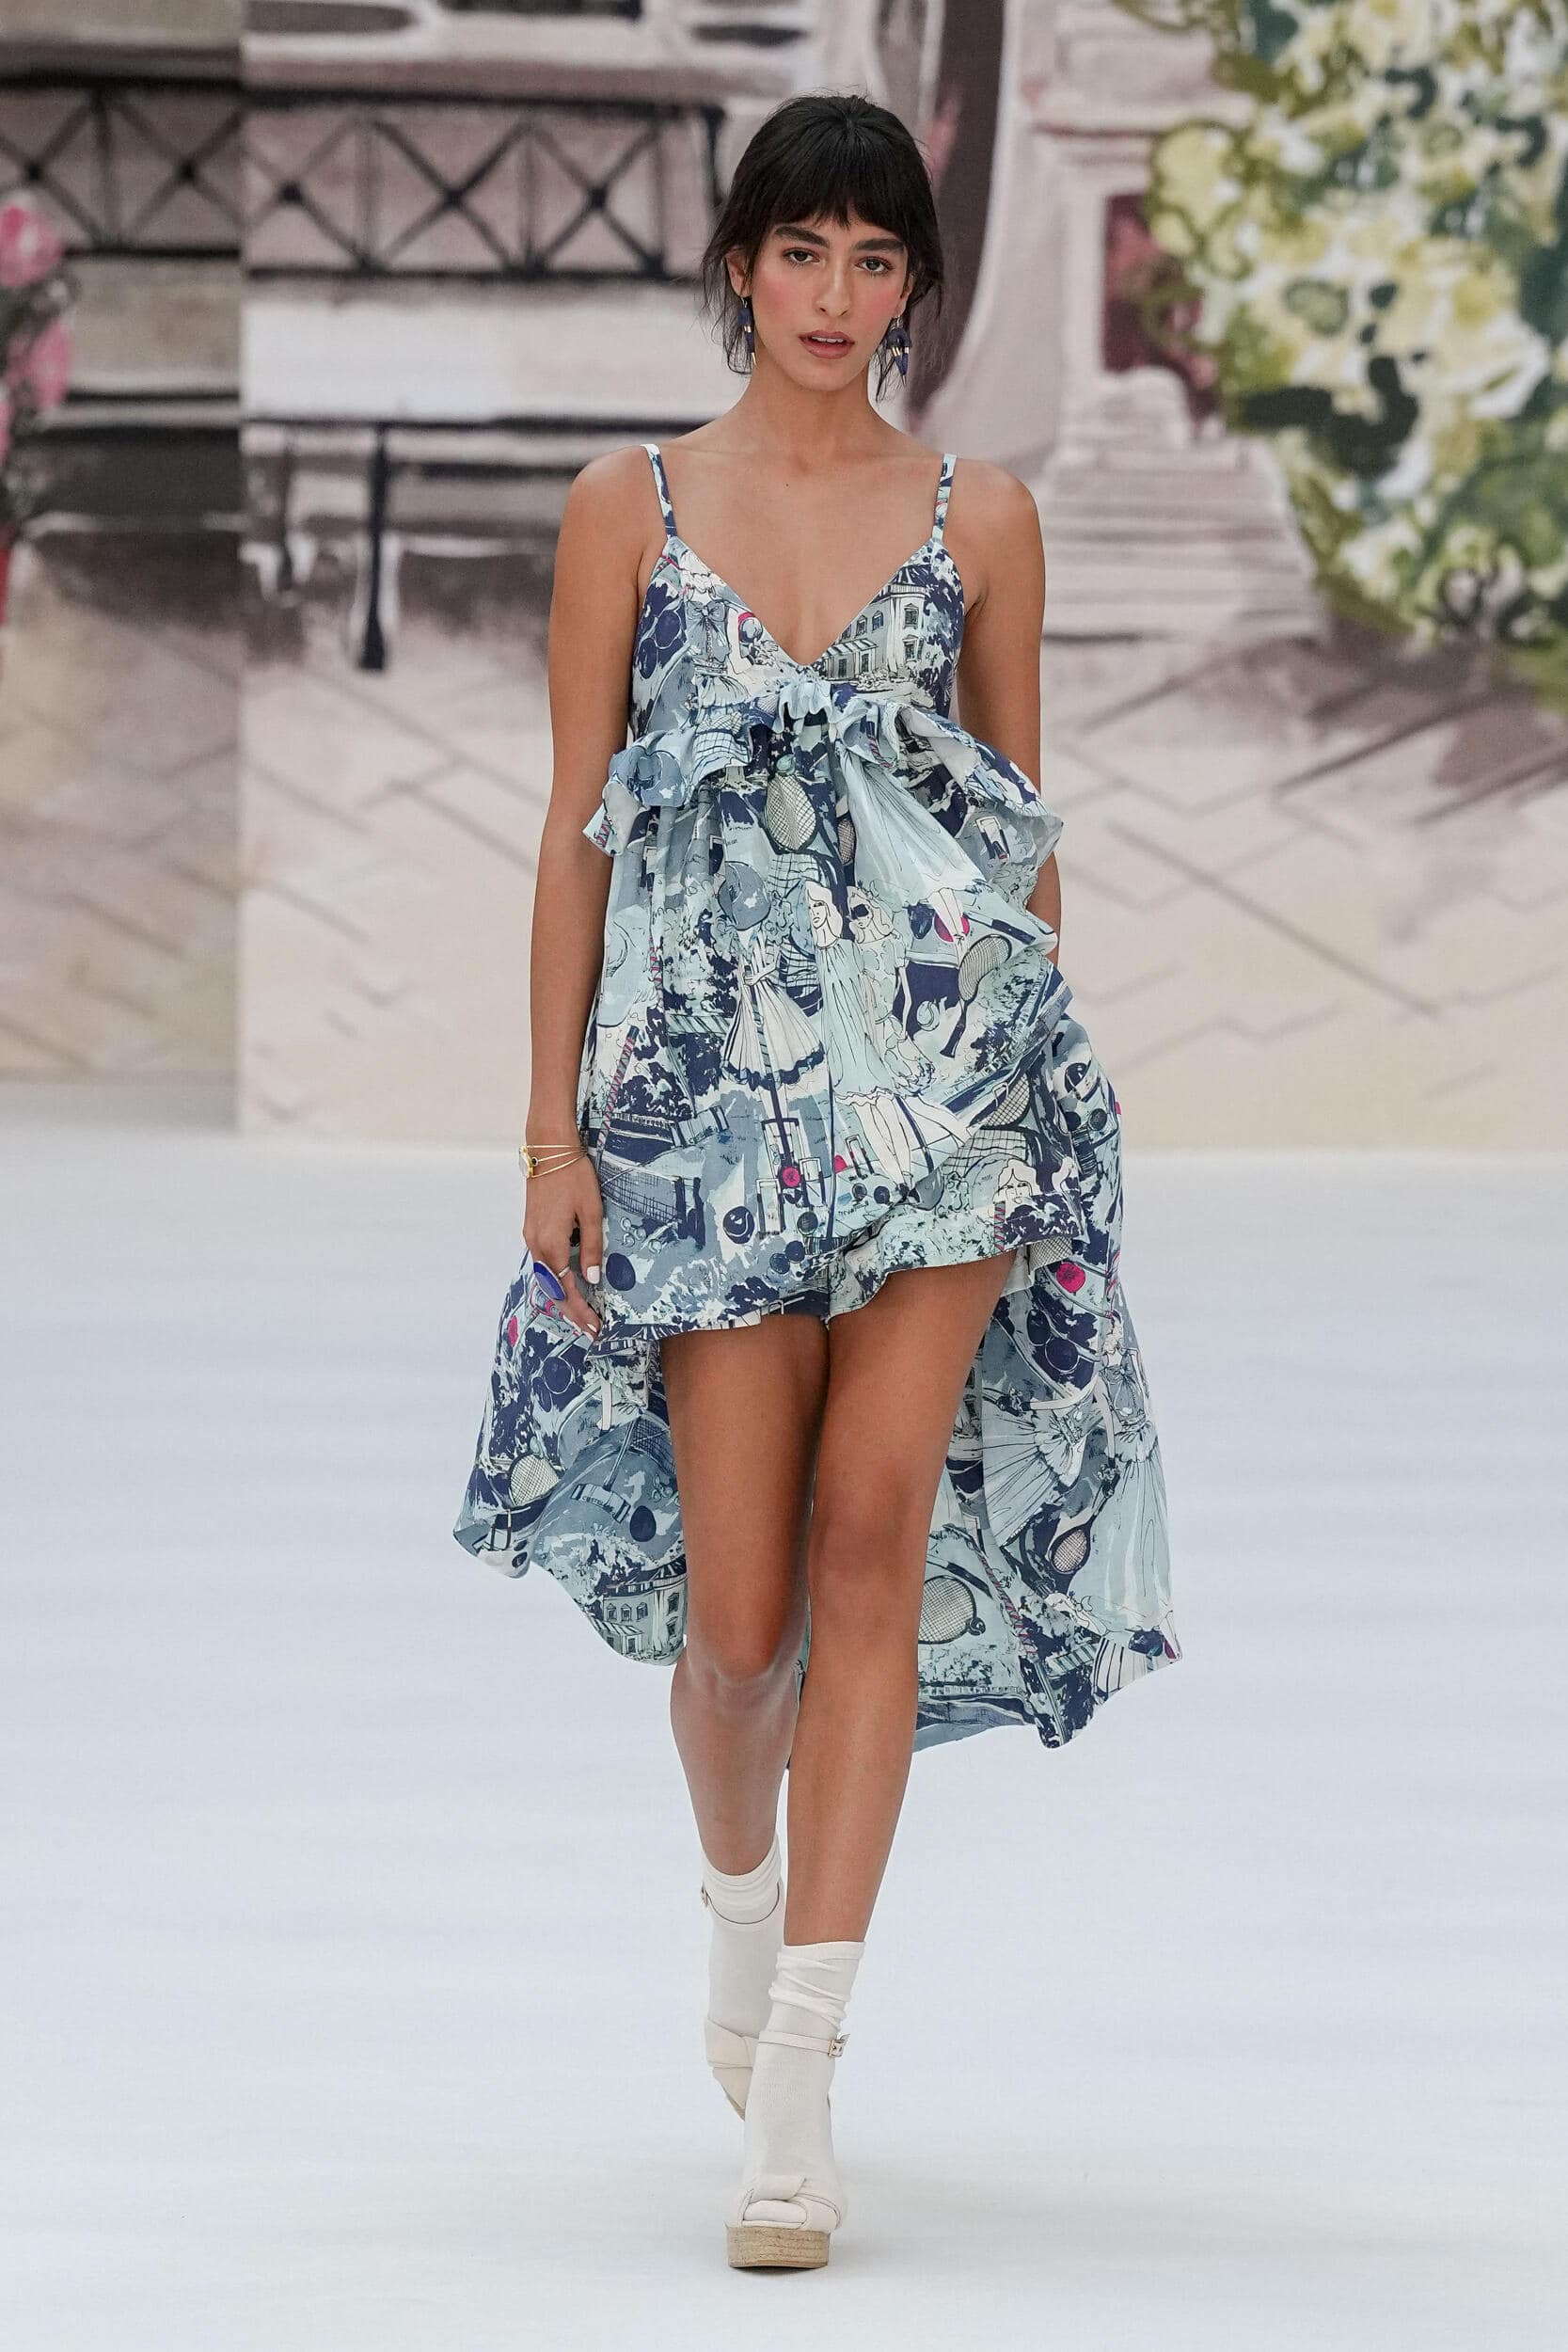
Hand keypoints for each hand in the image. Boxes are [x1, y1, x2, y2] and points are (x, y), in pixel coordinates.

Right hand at [522, 1153, 603, 1337]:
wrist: (549, 1149)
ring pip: (545, 1277)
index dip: (581, 1311)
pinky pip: (543, 1262)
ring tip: (582, 1311)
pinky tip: (568, 1283)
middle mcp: (536, 1245)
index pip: (566, 1289)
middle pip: (552, 1289)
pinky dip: (555, 1279)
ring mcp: (531, 1236)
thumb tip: (591, 1279)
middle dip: (571, 1311)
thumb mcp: (592, 1213)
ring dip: (563, 1296)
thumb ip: (591, 1248)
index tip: (595, 1328)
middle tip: (590, 1328)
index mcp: (551, 1244)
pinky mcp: (532, 1228)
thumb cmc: (573, 1177)